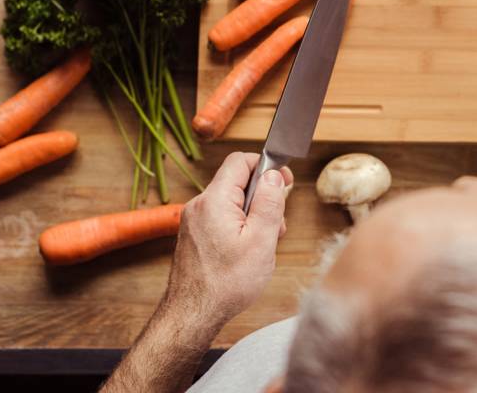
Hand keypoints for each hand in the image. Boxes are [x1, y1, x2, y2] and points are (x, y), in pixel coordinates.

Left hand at [162, 152, 292, 326]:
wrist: (193, 315)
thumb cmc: (226, 284)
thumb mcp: (261, 241)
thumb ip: (269, 203)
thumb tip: (273, 175)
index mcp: (214, 200)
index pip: (240, 161)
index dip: (266, 166)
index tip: (283, 182)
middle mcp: (199, 205)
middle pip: (237, 182)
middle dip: (262, 198)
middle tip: (276, 225)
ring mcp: (193, 221)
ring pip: (230, 202)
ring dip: (251, 216)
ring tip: (261, 245)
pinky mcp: (193, 235)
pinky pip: (220, 218)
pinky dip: (238, 227)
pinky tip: (246, 252)